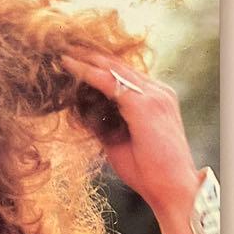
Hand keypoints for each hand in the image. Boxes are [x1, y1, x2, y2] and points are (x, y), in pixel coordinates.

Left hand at [61, 48, 201, 217]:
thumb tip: (77, 113)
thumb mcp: (118, 142)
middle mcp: (157, 91)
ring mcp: (153, 95)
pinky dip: (86, 72)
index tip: (74, 56)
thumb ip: (101, 124)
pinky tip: (67, 65)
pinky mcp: (144, 105)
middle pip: (118, 64)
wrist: (173, 190)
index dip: (98, 63)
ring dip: (85, 57)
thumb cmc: (149, 172)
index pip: (124, 73)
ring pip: (112, 67)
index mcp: (156, 98)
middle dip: (89, 53)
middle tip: (62, 43)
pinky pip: (109, 81)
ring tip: (60, 49)